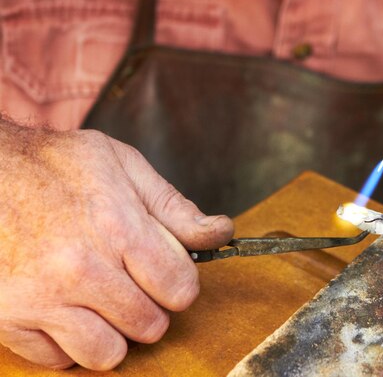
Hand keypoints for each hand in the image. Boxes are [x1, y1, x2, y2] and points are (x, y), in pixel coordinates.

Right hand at [0, 121, 232, 369]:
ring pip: (107, 354)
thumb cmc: (54, 165)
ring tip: (103, 303)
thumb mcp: (122, 166)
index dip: (180, 282)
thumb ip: (175, 206)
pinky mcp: (8, 319)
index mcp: (119, 228)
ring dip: (114, 333)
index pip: (180, 290)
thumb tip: (222, 232)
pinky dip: (69, 343)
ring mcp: (42, 299)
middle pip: (150, 325)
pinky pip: (58, 360)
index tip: (167, 273)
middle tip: (133, 285)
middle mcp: (82, 270)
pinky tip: (67, 311)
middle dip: (151, 308)